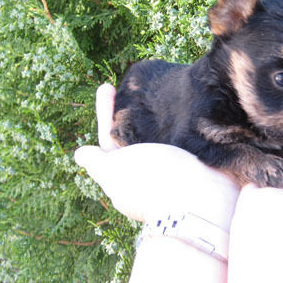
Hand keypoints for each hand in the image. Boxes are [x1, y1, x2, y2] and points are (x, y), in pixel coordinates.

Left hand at [74, 84, 238, 230]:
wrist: (203, 199)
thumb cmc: (152, 182)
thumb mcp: (114, 173)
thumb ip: (97, 162)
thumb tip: (80, 153)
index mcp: (125, 174)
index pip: (108, 139)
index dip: (105, 113)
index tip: (106, 86)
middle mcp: (147, 170)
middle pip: (135, 135)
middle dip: (132, 111)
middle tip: (135, 83)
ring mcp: (172, 166)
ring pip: (159, 135)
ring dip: (156, 114)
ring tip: (157, 89)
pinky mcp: (195, 161)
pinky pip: (181, 135)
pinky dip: (177, 120)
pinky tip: (180, 103)